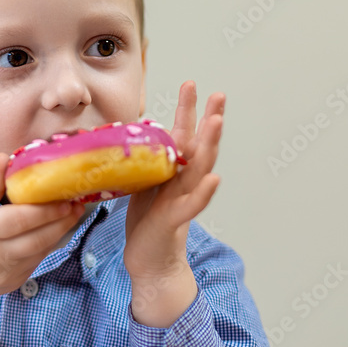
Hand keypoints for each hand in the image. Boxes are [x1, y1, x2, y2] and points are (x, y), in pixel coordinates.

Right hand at [0, 152, 84, 330]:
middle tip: (77, 204)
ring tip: (73, 213)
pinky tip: (57, 228)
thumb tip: (5, 157)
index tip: (63, 199)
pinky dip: (50, 243)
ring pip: (41, 250)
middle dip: (61, 221)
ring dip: (60, 231)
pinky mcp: (15, 282)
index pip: (17, 220)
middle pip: (35, 238)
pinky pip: (38, 260)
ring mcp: (6, 272)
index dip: (44, 210)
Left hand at [124, 81, 223, 325]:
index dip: (188, 111)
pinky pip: (193, 205)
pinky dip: (204, 193)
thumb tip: (129, 136)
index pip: (184, 135)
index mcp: (174, 171)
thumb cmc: (147, 223)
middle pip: (200, 146)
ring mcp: (183, 199)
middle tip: (218, 94)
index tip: (191, 84)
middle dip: (208, 119)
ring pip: (200, 169)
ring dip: (210, 145)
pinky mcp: (176, 221)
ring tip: (217, 122)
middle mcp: (184, 182)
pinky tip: (214, 179)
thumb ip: (145, 163)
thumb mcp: (142, 185)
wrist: (150, 262)